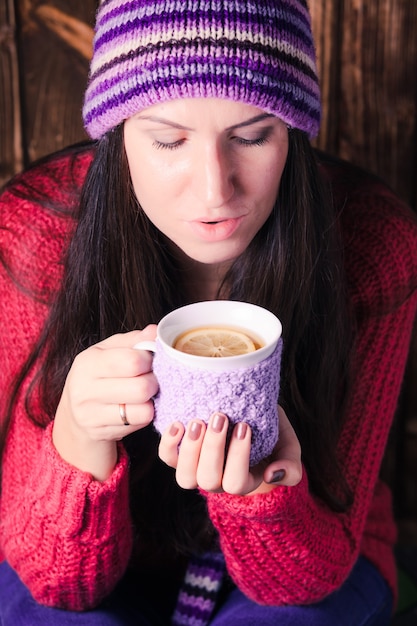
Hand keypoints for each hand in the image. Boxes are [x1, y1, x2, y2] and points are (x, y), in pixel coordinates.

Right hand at [52, 325, 157, 479]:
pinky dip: (145, 414)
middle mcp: (85, 389)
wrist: (75, 412)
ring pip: (144, 409)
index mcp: (88, 362)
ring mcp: (91, 415)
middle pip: (142, 387)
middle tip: (151, 378)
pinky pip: (140, 423)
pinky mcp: (102, 432)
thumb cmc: (98, 374)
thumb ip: (134, 340)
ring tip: (145, 393)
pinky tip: (137, 407)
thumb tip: (155, 332)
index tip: (149, 360)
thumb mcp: (110, 350)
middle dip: (154, 381)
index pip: (133, 361)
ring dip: (151, 400)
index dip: (150, 360)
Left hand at [158, 405, 301, 494]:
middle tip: (220, 416)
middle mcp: (216, 481)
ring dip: (190, 449)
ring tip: (198, 421)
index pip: (237, 482)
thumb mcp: (288, 449)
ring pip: (184, 477)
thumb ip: (290, 467)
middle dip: (213, 448)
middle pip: (208, 480)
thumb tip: (271, 474)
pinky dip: (168, 443)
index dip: (238, 456)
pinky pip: (167, 458)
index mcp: (243, 482)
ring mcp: (196, 469)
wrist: (248, 418)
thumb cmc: (271, 434)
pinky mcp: (179, 455)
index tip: (244, 424)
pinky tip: (178, 423)